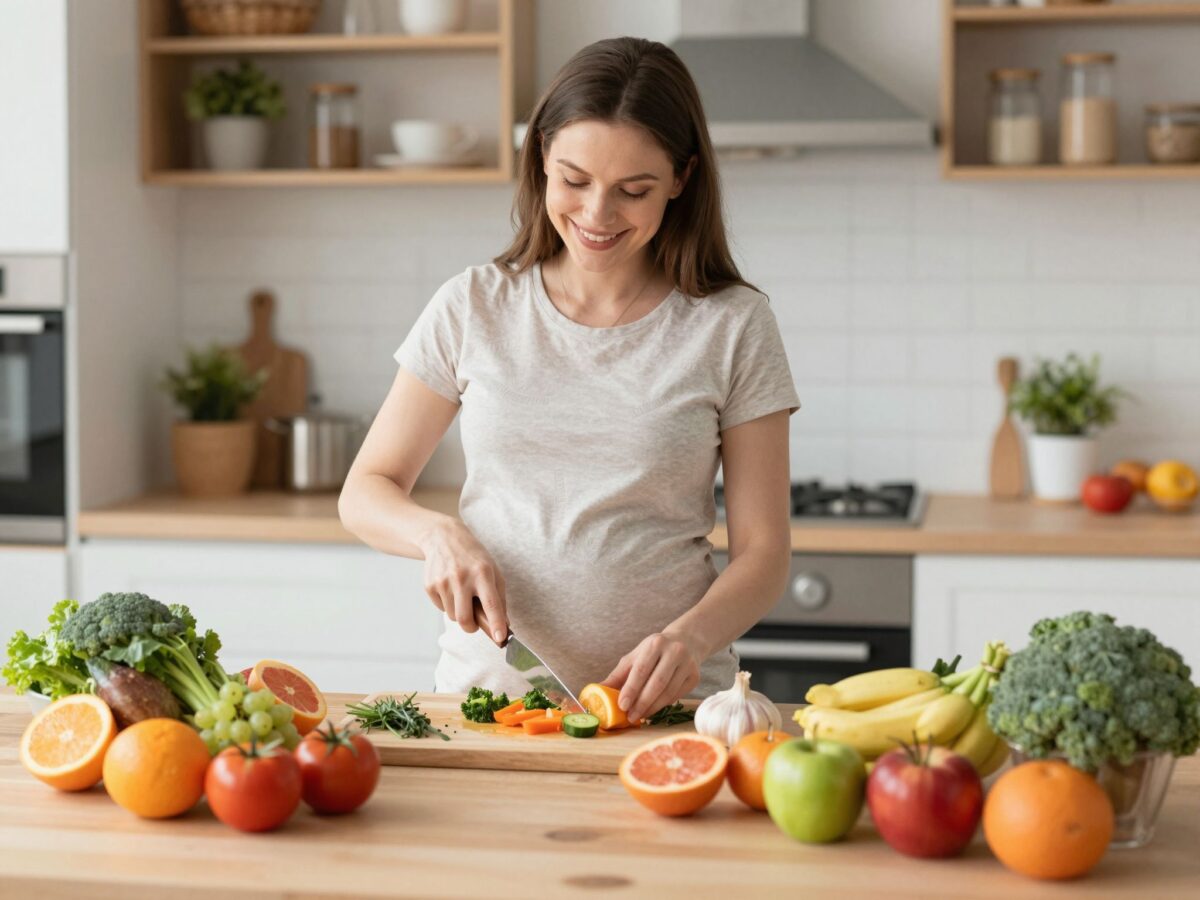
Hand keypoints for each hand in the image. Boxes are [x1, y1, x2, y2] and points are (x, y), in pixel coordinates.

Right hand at [420, 520, 507, 644]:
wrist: (444, 538)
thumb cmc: (474, 557)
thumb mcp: (493, 571)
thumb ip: (499, 598)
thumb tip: (505, 625)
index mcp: (482, 573)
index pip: (491, 604)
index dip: (496, 623)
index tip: (500, 638)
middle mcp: (462, 577)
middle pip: (465, 620)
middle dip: (471, 628)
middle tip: (475, 624)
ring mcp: (443, 581)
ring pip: (453, 616)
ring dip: (459, 611)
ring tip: (462, 593)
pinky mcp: (429, 585)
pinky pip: (441, 608)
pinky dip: (448, 604)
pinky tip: (450, 587)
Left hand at [602, 631, 700, 723]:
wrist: (686, 642)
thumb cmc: (654, 651)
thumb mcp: (635, 657)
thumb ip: (618, 674)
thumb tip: (596, 690)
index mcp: (655, 644)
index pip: (641, 669)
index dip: (631, 689)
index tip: (622, 705)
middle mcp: (674, 652)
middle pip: (657, 683)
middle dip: (641, 703)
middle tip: (630, 716)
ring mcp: (688, 664)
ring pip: (668, 692)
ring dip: (652, 708)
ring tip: (639, 716)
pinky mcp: (695, 677)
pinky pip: (677, 696)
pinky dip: (663, 705)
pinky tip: (653, 709)